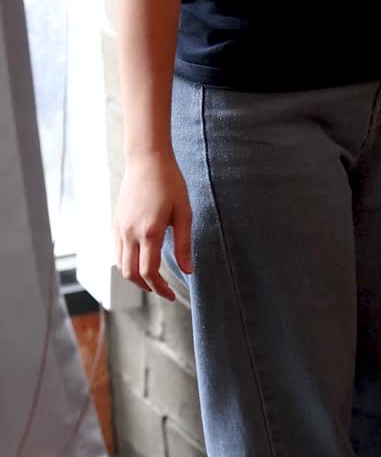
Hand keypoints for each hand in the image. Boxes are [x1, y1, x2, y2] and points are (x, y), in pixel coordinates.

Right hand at [113, 151, 191, 300]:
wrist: (147, 160)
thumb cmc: (170, 184)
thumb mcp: (184, 214)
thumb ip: (184, 244)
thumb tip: (189, 270)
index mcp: (149, 232)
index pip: (148, 272)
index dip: (159, 289)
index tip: (172, 295)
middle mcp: (129, 233)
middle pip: (130, 273)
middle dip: (146, 287)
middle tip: (163, 291)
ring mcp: (118, 227)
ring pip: (120, 264)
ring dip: (135, 277)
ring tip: (154, 280)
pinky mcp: (115, 222)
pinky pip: (118, 250)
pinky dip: (128, 262)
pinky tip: (143, 261)